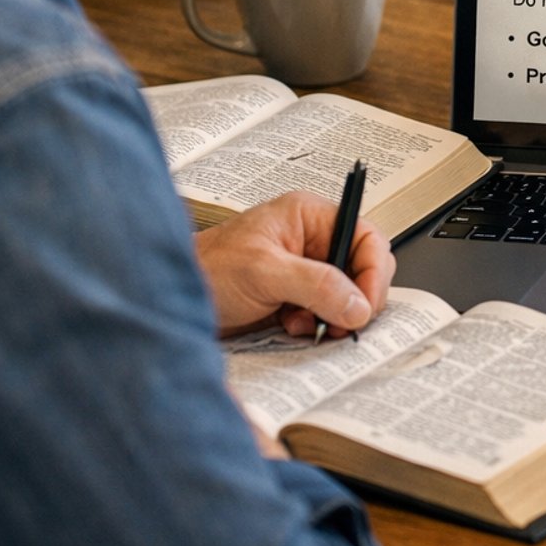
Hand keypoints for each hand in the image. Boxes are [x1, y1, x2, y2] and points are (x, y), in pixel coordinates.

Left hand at [195, 191, 394, 337]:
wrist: (172, 301)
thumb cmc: (206, 269)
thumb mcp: (263, 271)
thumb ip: (316, 284)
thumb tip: (358, 304)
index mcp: (309, 217)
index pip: (366, 237)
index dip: (373, 272)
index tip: (366, 304)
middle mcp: (312, 241)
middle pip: (363, 268)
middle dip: (355, 299)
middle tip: (342, 322)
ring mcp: (306, 272)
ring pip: (349, 296)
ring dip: (336, 317)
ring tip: (307, 324)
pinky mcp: (297, 299)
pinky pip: (329, 315)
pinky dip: (320, 327)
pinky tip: (293, 327)